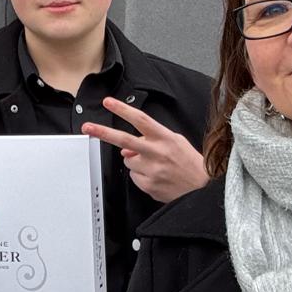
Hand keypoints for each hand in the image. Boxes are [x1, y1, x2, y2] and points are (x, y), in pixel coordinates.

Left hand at [82, 99, 208, 203]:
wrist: (203, 188)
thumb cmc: (191, 164)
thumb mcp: (176, 142)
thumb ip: (152, 139)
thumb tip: (127, 147)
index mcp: (165, 138)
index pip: (140, 120)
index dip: (122, 110)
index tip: (109, 102)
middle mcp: (157, 152)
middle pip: (124, 139)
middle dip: (103, 132)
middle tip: (87, 127)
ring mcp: (151, 169)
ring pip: (128, 161)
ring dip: (136, 162)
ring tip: (156, 166)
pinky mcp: (148, 185)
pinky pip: (133, 177)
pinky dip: (141, 176)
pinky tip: (156, 177)